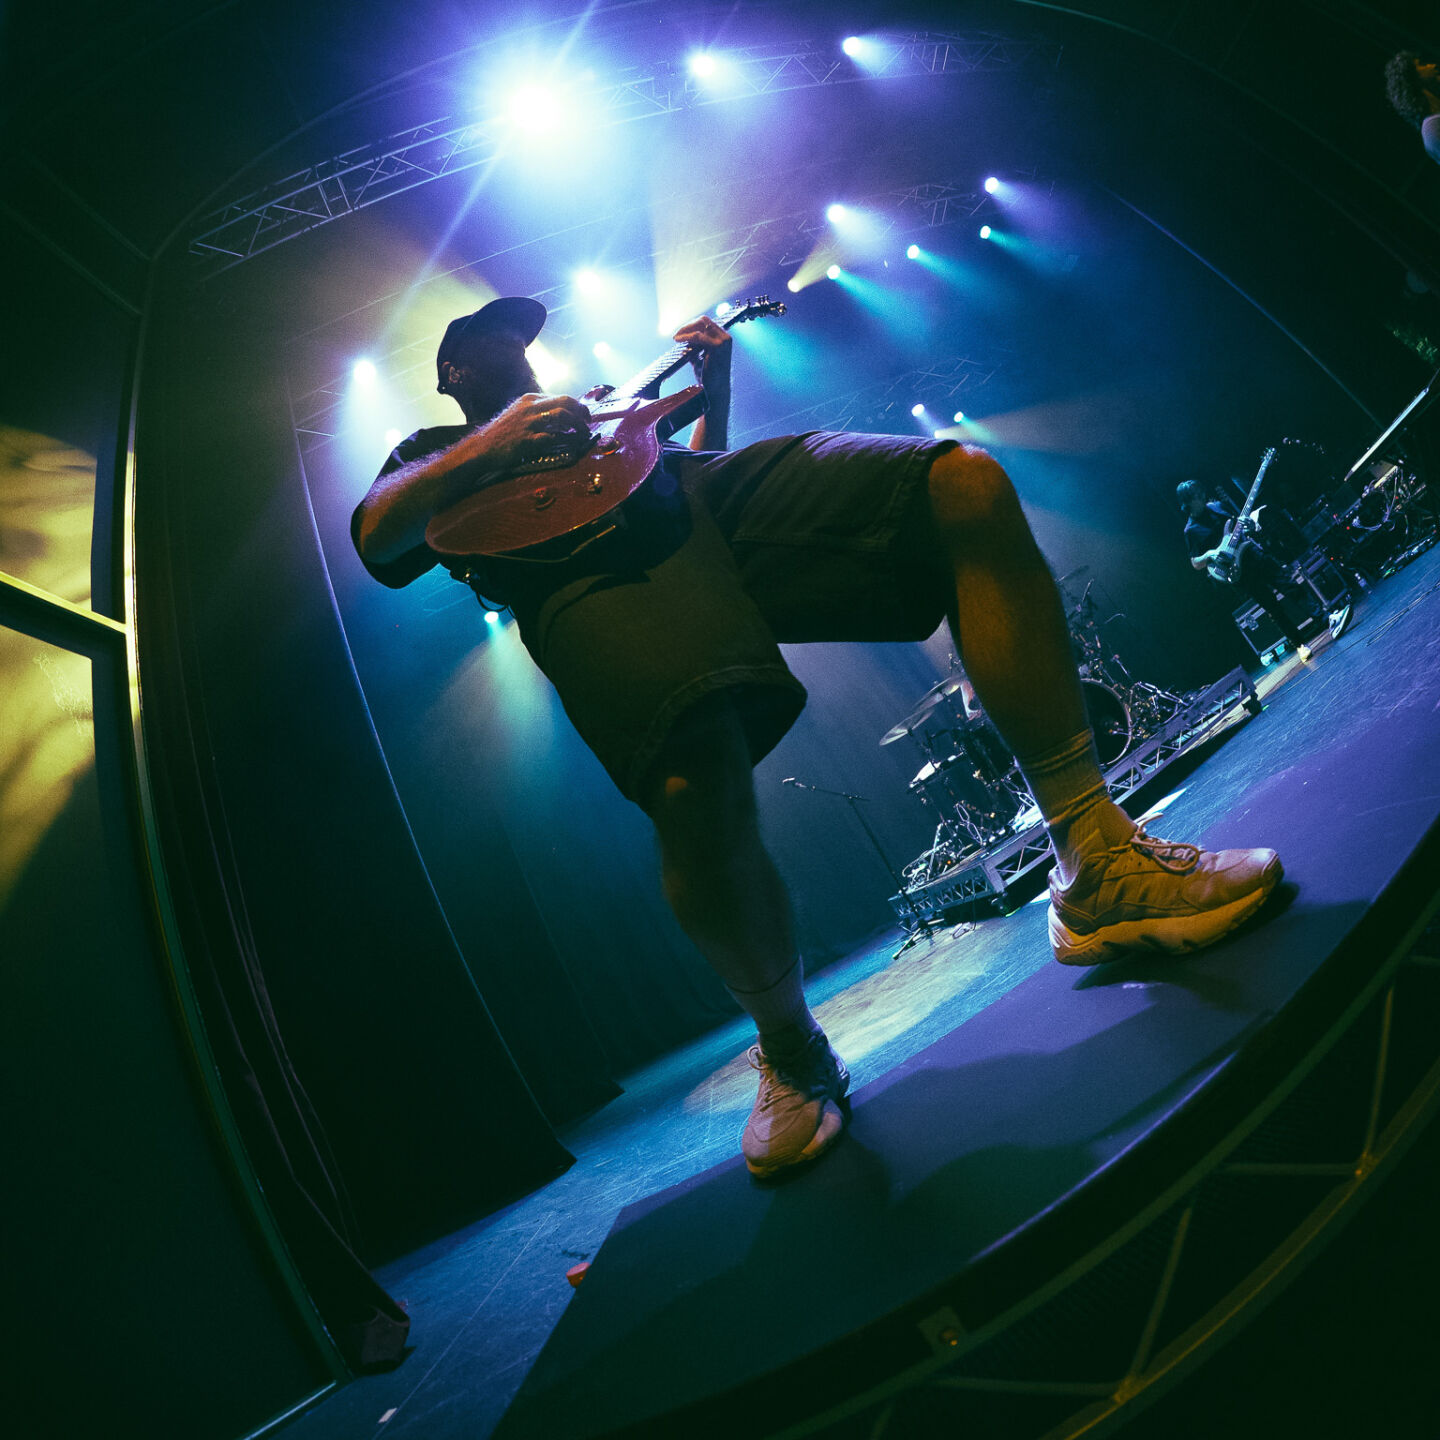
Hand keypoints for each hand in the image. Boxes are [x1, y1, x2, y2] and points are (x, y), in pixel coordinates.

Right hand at [475, 392, 591, 469]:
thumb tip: (561, 417)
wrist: (482, 447)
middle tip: (588, 421)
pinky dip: (565, 440)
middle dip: (582, 411)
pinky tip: (572, 445)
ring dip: (578, 425)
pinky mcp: (527, 440)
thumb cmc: (502, 434)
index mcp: (529, 399)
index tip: (584, 416)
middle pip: (565, 401)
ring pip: (562, 415)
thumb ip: (537, 411)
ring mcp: (529, 423)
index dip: (576, 406)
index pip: (560, 397)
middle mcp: (530, 407)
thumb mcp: (519, 415)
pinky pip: (553, 437)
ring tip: (584, 433)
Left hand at [673, 314, 731, 384]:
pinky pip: (697, 336)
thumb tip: (683, 346)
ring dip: (686, 330)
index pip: (707, 324)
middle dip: (688, 326)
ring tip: (676, 338)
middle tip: (677, 335)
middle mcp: (725, 337)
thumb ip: (694, 351)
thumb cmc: (709, 378)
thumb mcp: (700, 361)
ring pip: (700, 325)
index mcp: (724, 339)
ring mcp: (722, 341)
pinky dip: (686, 336)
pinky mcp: (716, 346)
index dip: (692, 326)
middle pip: (704, 321)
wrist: (716, 390)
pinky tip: (678, 340)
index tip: (681, 333)